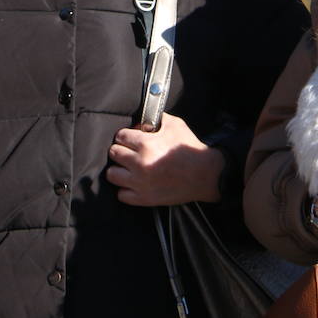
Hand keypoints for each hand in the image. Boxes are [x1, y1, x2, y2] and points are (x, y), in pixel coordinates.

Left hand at [106, 113, 224, 205]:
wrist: (205, 174)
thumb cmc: (190, 148)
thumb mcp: (175, 125)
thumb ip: (157, 118)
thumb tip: (143, 120)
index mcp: (145, 144)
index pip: (120, 136)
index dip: (126, 135)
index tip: (131, 139)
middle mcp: (139, 163)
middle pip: (113, 153)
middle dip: (121, 150)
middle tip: (130, 152)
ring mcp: (141, 183)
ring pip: (112, 174)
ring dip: (119, 169)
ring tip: (128, 168)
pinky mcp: (145, 198)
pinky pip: (122, 195)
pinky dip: (126, 189)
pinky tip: (134, 183)